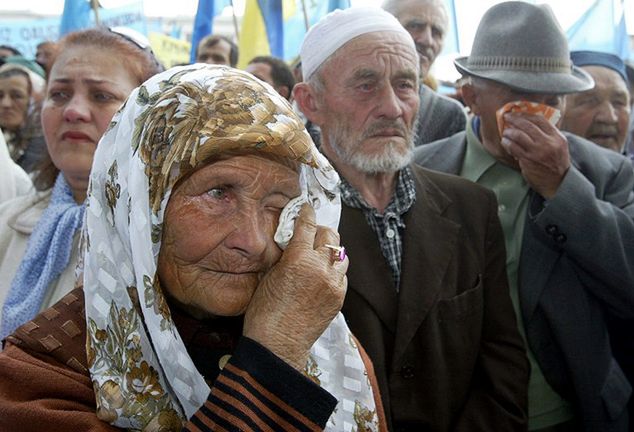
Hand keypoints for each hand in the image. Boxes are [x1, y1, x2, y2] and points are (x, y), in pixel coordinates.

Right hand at [243, 204, 347, 370]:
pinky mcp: (339, 298)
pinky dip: (334, 271)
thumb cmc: (264, 312)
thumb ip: (285, 256)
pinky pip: (342, 275)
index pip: (307, 225)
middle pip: (330, 236)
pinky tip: (322, 276)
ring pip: (341, 254)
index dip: (306, 214)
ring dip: (330, 251)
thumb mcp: (269, 275)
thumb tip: (293, 243)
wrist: (277, 344)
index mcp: (298, 259)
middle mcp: (320, 268)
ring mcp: (333, 284)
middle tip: (311, 234)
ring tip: (318, 256)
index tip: (306, 209)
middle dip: (320, 231)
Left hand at [500, 113, 569, 198]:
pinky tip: (505, 142)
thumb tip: (530, 123)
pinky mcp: (528, 160)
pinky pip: (513, 148)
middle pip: (527, 125)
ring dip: (509, 132)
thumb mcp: (558, 146)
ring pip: (518, 135)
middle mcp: (548, 142)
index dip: (526, 114)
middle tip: (506, 117)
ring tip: (505, 132)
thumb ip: (548, 134)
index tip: (517, 113)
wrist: (558, 182)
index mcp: (557, 137)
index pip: (540, 119)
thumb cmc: (556, 163)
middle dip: (514, 119)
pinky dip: (507, 143)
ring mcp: (537, 151)